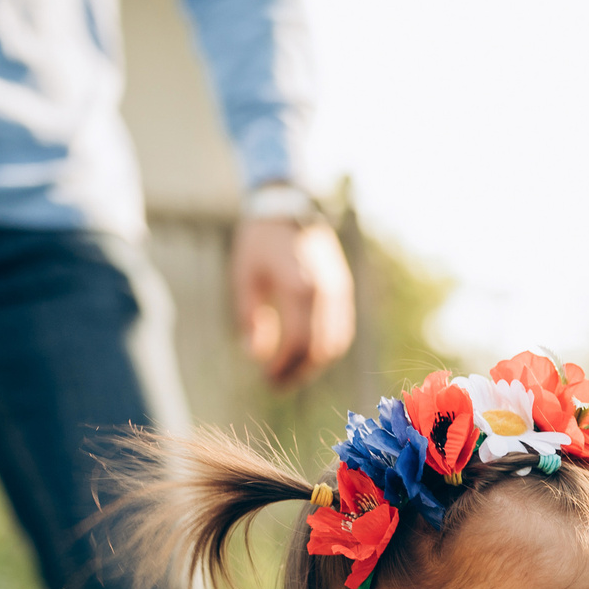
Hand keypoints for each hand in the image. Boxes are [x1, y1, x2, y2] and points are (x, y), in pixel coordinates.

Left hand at [232, 215, 353, 389]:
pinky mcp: (343, 289)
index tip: (266, 378)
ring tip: (290, 372)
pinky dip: (326, 348)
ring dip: (313, 364)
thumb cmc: (259, 242)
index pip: (297, 341)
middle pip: (319, 348)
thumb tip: (255, 356)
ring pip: (335, 342)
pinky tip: (306, 354)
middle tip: (276, 384)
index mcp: (298, 287)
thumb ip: (250, 318)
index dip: (282, 366)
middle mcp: (325, 292)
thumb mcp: (245, 278)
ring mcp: (339, 290)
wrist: (288, 205)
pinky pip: (341, 329)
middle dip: (298, 371)